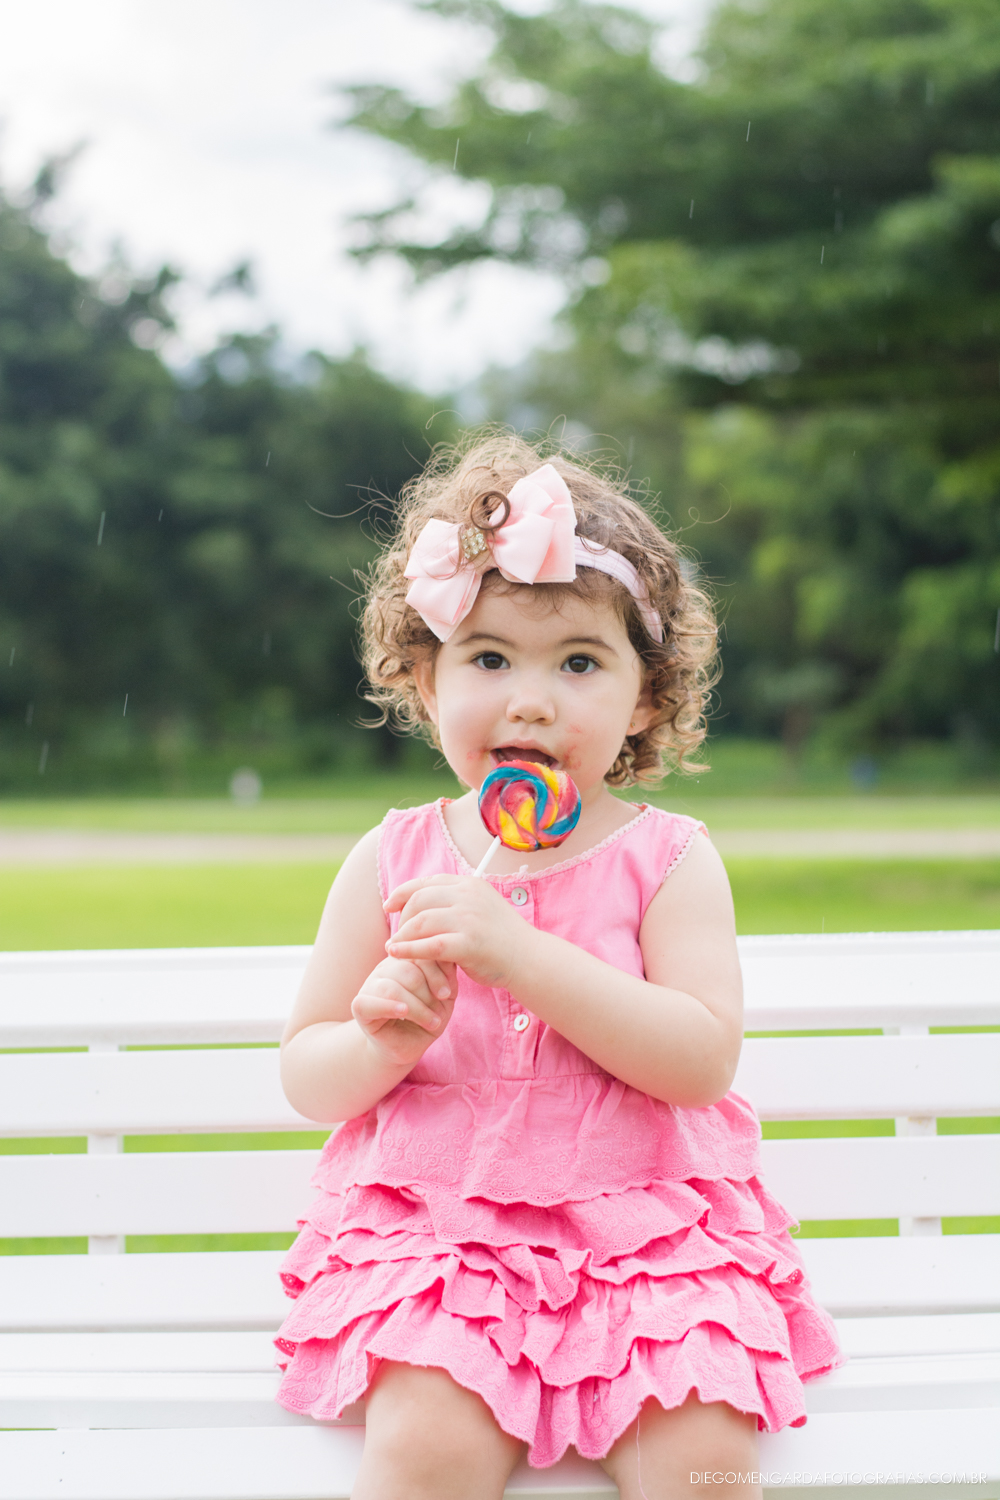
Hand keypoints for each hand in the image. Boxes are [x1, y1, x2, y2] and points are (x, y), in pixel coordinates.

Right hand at [351, 955, 456, 1068]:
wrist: (407, 1046)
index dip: (435, 972)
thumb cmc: (426, 1018)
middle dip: (427, 993)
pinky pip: (369, 1003)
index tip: (448, 994)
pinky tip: (403, 1013)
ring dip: (416, 1007)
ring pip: (391, 988)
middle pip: (406, 971)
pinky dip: (388, 1007)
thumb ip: (446, 976)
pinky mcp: (359, 1006)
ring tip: (431, 1022)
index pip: (418, 954)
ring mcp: (369, 985)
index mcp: (404, 959)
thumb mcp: (443, 998)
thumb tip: (449, 956)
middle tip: (440, 1013)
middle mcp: (384, 968)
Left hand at [383, 875, 528, 989]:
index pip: (427, 882)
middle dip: (402, 918)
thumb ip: (454, 902)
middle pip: (419, 899)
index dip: (402, 893)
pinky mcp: (469, 943)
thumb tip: (419, 904)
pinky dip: (409, 950)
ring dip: (402, 936)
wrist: (529, 958)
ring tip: (393, 948)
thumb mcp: (479, 908)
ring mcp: (469, 919)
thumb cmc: (501, 938)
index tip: (389, 905)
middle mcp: (468, 896)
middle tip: (396, 934)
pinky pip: (430, 945)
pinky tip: (397, 954)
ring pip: (421, 921)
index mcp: (470, 884)